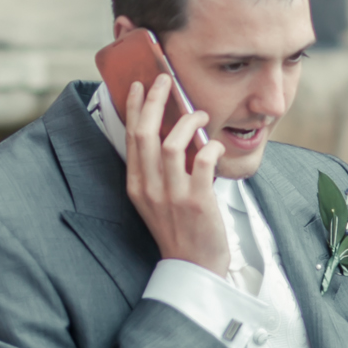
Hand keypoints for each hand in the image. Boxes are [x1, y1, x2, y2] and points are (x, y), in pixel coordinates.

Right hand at [125, 75, 229, 277]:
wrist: (193, 267)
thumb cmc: (179, 231)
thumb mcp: (156, 201)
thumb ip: (157, 172)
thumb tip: (169, 134)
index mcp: (136, 186)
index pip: (131, 138)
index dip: (134, 107)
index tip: (139, 85)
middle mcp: (149, 189)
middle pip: (145, 133)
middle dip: (154, 100)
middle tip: (166, 80)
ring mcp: (172, 195)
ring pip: (171, 143)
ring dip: (188, 121)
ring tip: (201, 114)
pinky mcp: (197, 201)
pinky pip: (202, 160)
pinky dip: (211, 147)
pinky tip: (216, 146)